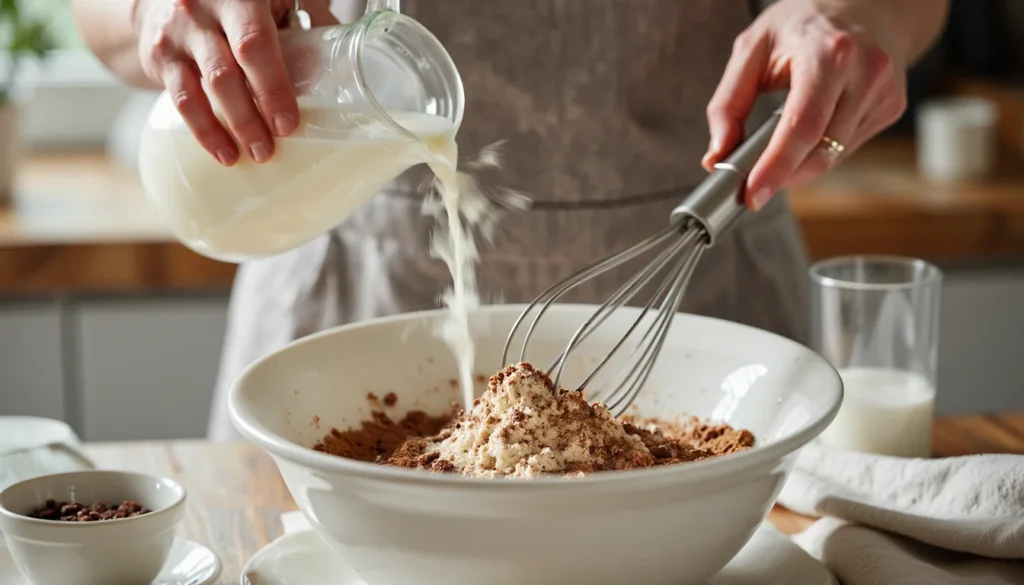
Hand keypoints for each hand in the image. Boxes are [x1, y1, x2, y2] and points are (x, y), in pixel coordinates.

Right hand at [132, 0, 334, 164]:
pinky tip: (224, 152)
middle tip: (271, 150)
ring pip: (202, 88)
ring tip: (254, 156)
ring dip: (230, 128)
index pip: (255, 43)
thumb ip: (303, 20)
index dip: (273, 87)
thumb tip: (352, 66)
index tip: (288, 124)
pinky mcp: (158, 54)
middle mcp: (204, 6)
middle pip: (228, 71)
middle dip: (251, 117)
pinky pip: (181, 98)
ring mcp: (178, 30)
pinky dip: (204, 130)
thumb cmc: (238, 0)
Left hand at [703, 0, 908, 209]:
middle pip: (821, 151)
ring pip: (834, 156)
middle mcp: (864, 73)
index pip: (803, 127)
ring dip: (800, 166)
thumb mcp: (752, 48)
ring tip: (778, 149)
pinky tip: (809, 132)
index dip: (776, 167)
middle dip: (783, 175)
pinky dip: (820, 151)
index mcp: (828, 53)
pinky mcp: (890, 108)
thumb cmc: (804, 23)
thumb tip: (717, 155)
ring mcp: (883, 93)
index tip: (753, 194)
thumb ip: (728, 103)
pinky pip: (846, 147)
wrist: (867, 2)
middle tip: (754, 184)